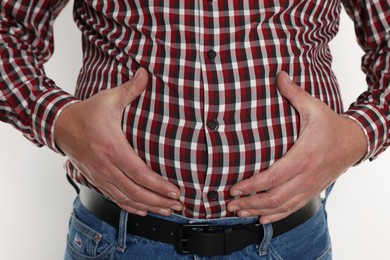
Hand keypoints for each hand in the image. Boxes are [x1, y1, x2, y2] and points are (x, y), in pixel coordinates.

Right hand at [54, 68, 182, 216]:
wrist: (61, 125)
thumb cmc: (87, 113)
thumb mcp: (109, 98)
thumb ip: (130, 89)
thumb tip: (146, 73)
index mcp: (113, 148)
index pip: (140, 173)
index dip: (159, 186)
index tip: (175, 192)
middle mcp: (106, 167)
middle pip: (136, 191)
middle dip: (159, 201)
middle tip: (178, 206)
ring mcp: (100, 176)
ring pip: (127, 198)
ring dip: (148, 206)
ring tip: (167, 211)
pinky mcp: (96, 180)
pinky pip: (115, 198)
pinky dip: (130, 206)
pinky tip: (143, 209)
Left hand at [228, 71, 366, 223]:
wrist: (354, 142)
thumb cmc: (331, 125)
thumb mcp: (314, 107)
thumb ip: (294, 93)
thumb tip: (279, 74)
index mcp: (303, 156)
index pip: (272, 177)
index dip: (251, 185)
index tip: (234, 188)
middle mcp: (306, 176)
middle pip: (274, 197)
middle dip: (249, 203)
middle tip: (230, 204)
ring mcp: (310, 187)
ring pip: (281, 206)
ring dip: (258, 211)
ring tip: (239, 213)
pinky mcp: (312, 192)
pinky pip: (292, 208)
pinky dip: (276, 216)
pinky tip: (262, 218)